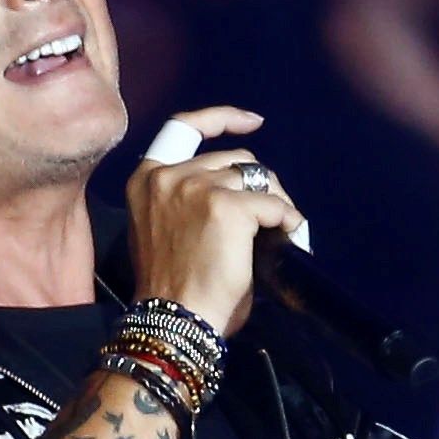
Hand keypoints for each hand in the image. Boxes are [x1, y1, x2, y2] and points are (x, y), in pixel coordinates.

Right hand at [126, 105, 308, 332]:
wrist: (174, 319)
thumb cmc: (173, 290)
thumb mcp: (165, 230)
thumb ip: (190, 202)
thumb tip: (242, 195)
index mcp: (147, 178)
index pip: (184, 127)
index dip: (221, 119)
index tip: (252, 123)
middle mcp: (169, 175)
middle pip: (235, 159)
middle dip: (261, 185)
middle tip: (276, 216)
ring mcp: (198, 187)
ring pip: (258, 179)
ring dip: (277, 204)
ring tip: (283, 231)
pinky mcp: (228, 206)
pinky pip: (273, 205)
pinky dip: (289, 221)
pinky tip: (291, 240)